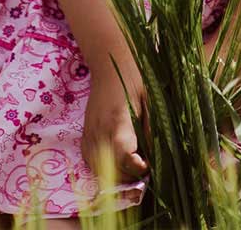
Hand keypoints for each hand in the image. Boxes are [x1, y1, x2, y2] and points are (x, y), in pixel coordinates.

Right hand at [81, 64, 148, 185]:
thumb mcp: (151, 100)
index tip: (149, 166)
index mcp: (118, 120)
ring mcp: (90, 134)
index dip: (137, 168)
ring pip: (100, 170)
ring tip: (134, 163)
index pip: (123, 157)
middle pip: (112, 170)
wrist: (110, 63)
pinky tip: (118, 159)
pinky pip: (91, 162)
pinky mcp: (85, 135)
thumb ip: (151, 129)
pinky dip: (105, 168)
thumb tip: (155, 156)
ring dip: (118, 174)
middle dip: (130, 176)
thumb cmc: (135, 78)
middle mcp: (100, 130)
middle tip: (146, 166)